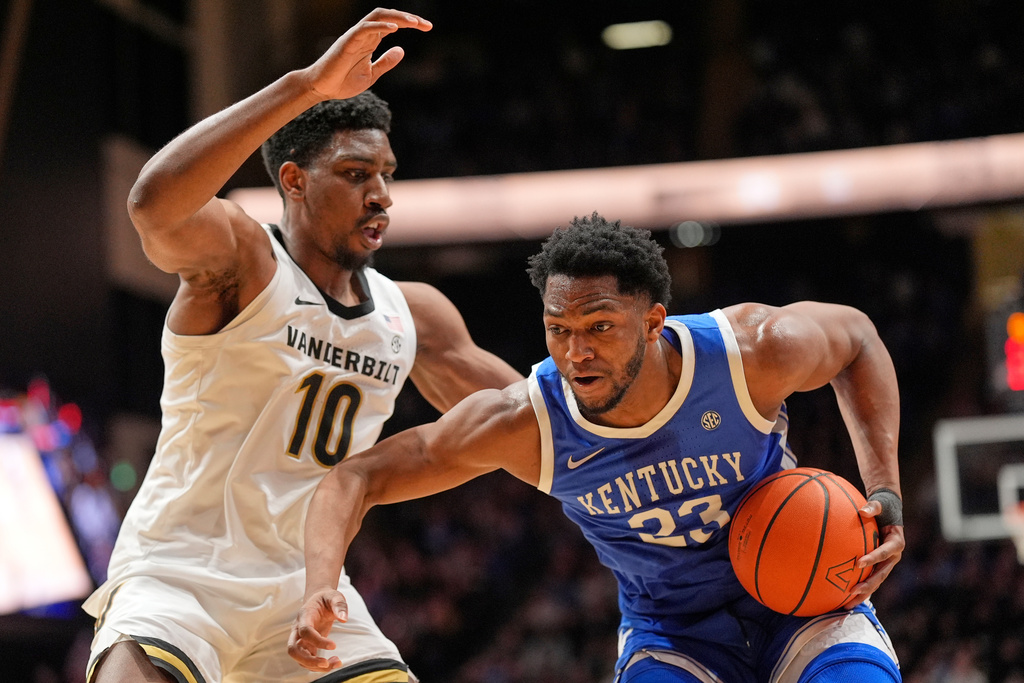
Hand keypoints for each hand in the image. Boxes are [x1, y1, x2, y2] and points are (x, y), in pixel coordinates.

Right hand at [288, 588, 350, 671]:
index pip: (304, 631)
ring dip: (315, 666)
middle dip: (308, 660)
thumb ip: (339, 605)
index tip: (334, 646)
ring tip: (336, 663)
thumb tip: (344, 619)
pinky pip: (307, 661)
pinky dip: (319, 666)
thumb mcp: (335, 596)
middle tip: (326, 663)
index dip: (317, 641)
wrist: (319, 601)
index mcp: (304, 616)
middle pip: (293, 650)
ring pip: (299, 659)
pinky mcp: (306, 647)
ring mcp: (299, 640)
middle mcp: (297, 629)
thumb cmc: (327, 599)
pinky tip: (334, 662)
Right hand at [304, 8, 432, 100]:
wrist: (321, 89)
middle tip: (427, 25)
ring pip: (377, 17)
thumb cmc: (342, 82)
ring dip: (397, 17)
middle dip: (408, 17)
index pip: (392, 24)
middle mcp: (364, 34)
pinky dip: (379, 27)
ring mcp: (355, 36)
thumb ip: (386, 62)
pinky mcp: (346, 42)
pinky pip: (364, 29)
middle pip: (388, 16)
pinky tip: (394, 30)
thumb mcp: (371, 74)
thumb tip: (401, 50)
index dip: (410, 23)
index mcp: (370, 40)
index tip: (428, 27)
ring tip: (414, 23)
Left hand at [842, 499, 905, 607]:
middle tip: (852, 591)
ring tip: (847, 604)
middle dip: (868, 585)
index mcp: (896, 543)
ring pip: (875, 582)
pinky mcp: (879, 566)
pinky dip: (859, 588)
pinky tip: (843, 598)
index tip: (858, 564)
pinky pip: (869, 579)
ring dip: (863, 593)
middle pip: (881, 575)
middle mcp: (893, 557)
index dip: (873, 559)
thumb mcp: (880, 504)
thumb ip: (873, 506)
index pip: (884, 553)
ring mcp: (886, 564)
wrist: (890, 512)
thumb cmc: (883, 507)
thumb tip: (862, 510)